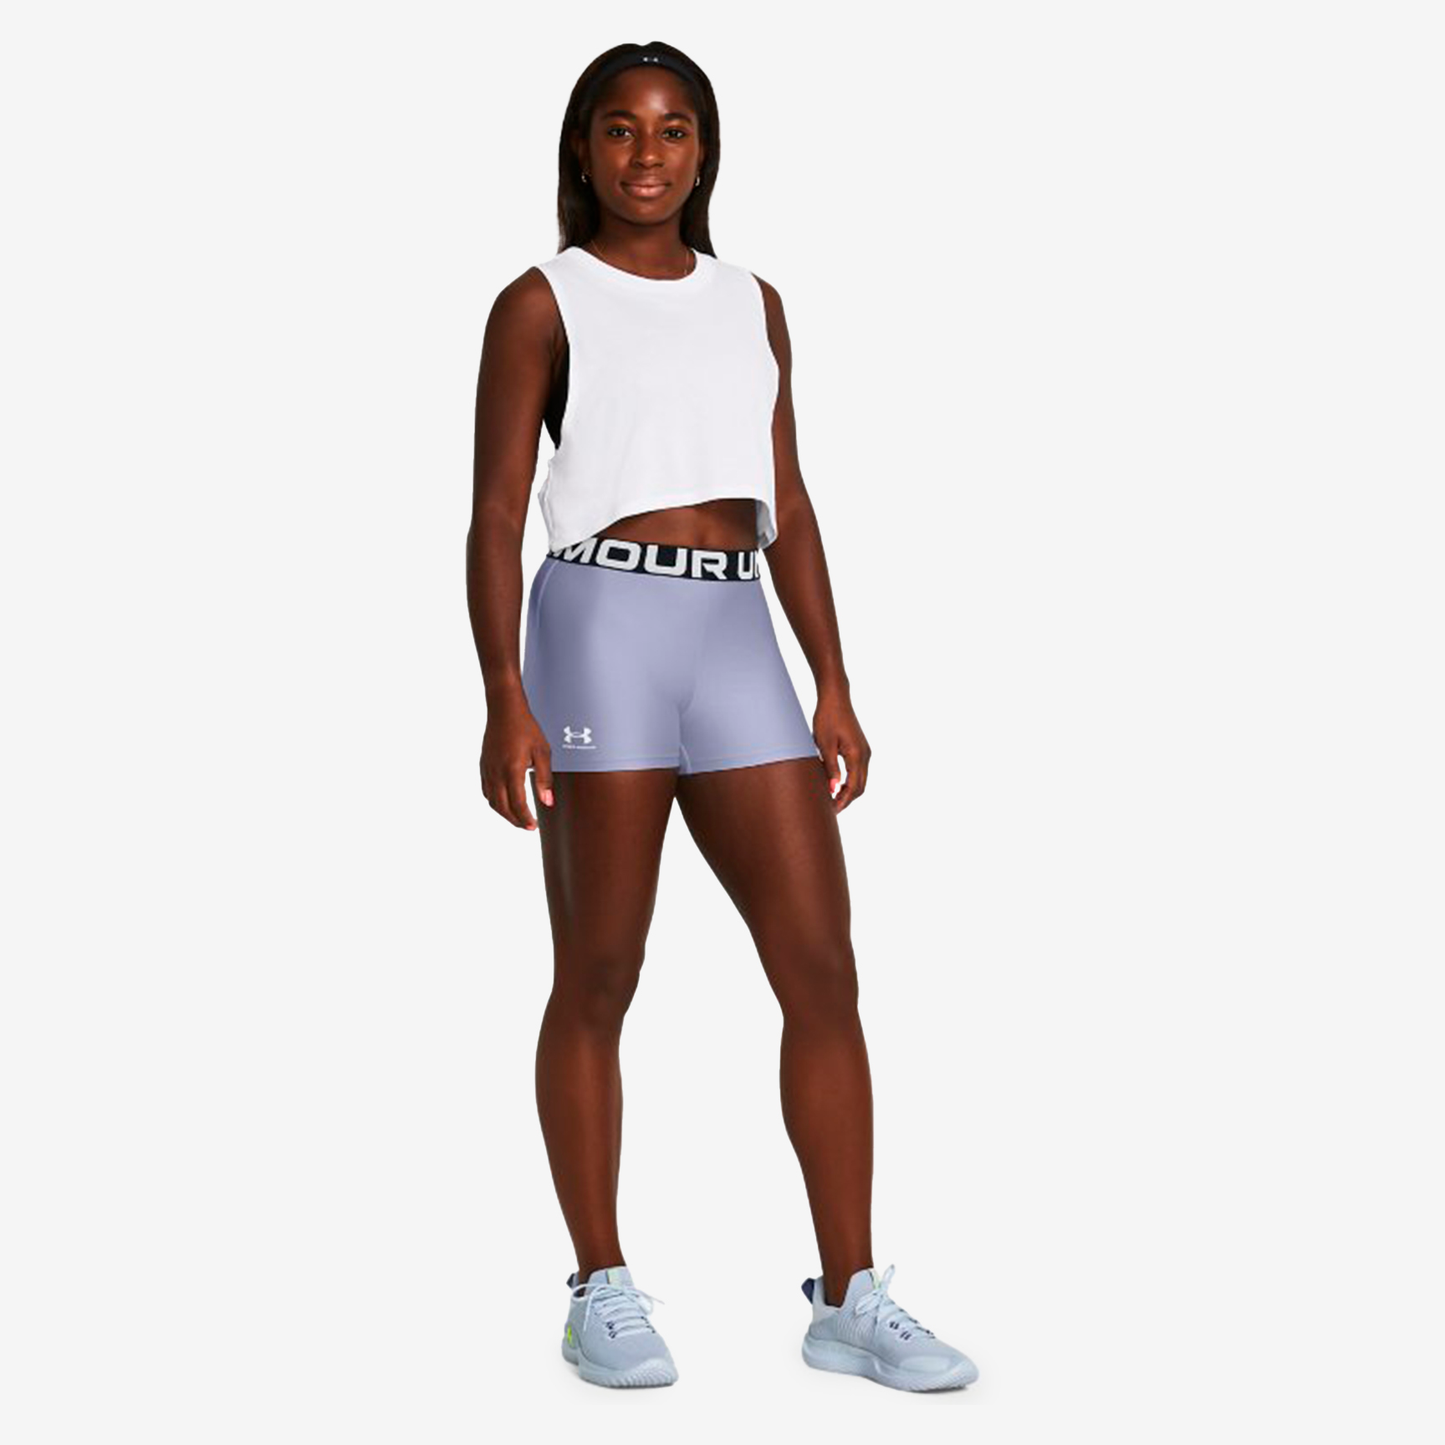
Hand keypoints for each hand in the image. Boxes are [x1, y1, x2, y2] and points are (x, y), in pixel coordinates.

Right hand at [480, 695, 553, 830]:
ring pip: (492, 801)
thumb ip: (544, 779)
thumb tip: (548, 802)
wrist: (504, 710)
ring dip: (504, 813)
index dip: (525, 819)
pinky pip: (486, 790)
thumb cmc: (526, 728)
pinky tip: (504, 802)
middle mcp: (496, 773)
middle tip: (527, 826)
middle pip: (502, 808)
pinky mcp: (483, 766)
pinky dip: (495, 801)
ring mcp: (487, 770)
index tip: (533, 827)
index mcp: (512, 770)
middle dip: (515, 820)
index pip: (517, 804)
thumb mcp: (542, 752)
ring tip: (518, 817)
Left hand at [813, 686, 869, 811]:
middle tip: (830, 809)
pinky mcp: (861, 748)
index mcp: (857, 755)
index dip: (843, 802)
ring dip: (849, 792)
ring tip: (832, 799)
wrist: (835, 698)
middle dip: (847, 800)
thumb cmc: (827, 718)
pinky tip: (837, 785)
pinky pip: (859, 771)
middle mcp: (865, 755)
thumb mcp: (825, 745)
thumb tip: (833, 790)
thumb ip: (830, 768)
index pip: (853, 787)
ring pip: (861, 780)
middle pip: (860, 787)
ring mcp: (865, 751)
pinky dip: (851, 782)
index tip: (830, 811)